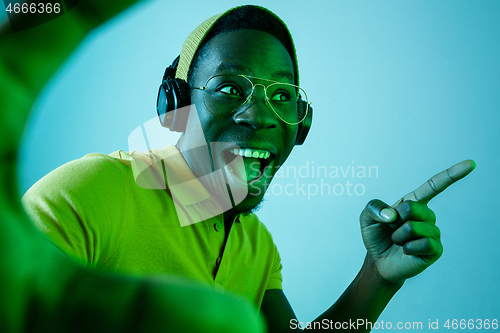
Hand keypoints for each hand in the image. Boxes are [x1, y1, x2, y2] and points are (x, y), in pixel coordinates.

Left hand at [360, 160, 475, 282]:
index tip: (470, 164)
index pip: (434, 186)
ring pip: (414, 228)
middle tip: (392, 229)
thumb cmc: (376, 236)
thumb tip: (392, 215)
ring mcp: (433, 232)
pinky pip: (424, 244)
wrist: (378, 261)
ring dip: (398, 236)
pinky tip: (406, 251)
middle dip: (396, 220)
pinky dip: (409, 248)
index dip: (452, 175)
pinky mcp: (435, 250)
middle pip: (413, 208)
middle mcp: (426, 215)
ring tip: (398, 242)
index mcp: (413, 202)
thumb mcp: (366, 217)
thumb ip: (373, 207)